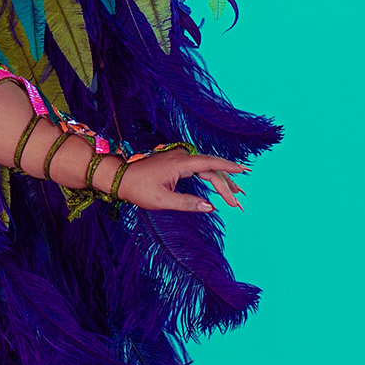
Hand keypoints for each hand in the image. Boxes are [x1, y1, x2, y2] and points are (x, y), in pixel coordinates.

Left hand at [118, 147, 245, 213]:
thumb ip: (187, 203)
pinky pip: (199, 169)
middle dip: (226, 185)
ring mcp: (179, 158)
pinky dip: (210, 177)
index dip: (228, 167)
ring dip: (220, 182)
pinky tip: (219, 185)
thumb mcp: (162, 200)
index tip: (243, 170)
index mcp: (179, 163)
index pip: (209, 163)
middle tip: (237, 204)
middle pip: (211, 169)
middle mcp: (182, 157)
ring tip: (236, 195)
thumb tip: (210, 207)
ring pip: (206, 169)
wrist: (121, 178)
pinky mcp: (176, 163)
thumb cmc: (139, 189)